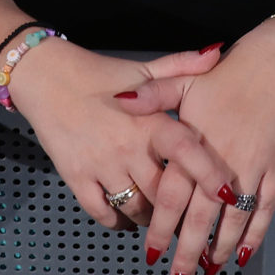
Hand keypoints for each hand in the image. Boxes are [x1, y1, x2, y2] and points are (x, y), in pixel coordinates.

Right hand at [3, 38, 236, 274]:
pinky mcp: (76, 178)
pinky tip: (127, 219)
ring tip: (161, 219)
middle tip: (194, 219)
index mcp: (148, 120)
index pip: (186, 150)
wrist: (46, 77)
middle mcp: (127, 146)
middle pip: (164, 193)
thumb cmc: (98, 74)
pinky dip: (119, 222)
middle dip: (180, 211)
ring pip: (136, 208)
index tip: (228, 195)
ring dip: (151, 219)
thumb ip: (181, 66)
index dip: (209, 174)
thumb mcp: (142, 69)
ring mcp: (100, 165)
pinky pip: (104, 213)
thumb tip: (218, 53)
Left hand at [147, 16, 274, 274]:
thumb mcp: (184, 80)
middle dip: (188, 252)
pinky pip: (263, 209)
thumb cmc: (226, 75)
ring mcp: (251, 168)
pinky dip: (254, 234)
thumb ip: (152, 96)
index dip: (161, 227)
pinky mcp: (274, 169)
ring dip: (220, 249)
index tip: (152, 252)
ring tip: (207, 272)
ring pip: (233, 220)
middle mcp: (222, 161)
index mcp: (194, 144)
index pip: (172, 195)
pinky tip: (244, 253)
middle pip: (201, 217)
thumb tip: (119, 102)